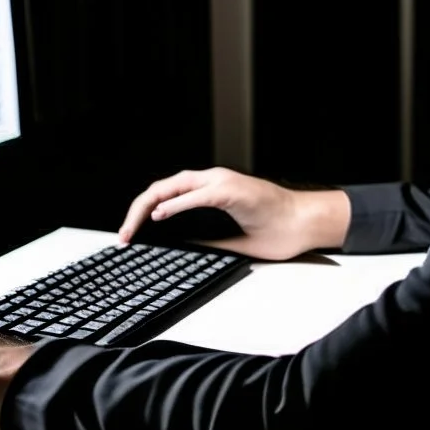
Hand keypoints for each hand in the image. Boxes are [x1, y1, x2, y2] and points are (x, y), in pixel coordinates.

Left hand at [117, 167, 350, 260]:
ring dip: (147, 205)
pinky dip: (175, 204)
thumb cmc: (279, 230)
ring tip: (131, 226)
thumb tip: (184, 248)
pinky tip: (159, 215)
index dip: (143, 213)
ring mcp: (223, 183)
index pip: (167, 196)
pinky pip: (198, 196)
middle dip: (135, 210)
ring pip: (174, 186)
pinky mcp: (233, 191)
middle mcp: (214, 181)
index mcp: (212, 191)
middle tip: (122, 235)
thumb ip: (208, 240)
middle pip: (162, 187)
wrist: (307, 224)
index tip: (130, 236)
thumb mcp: (233, 241)